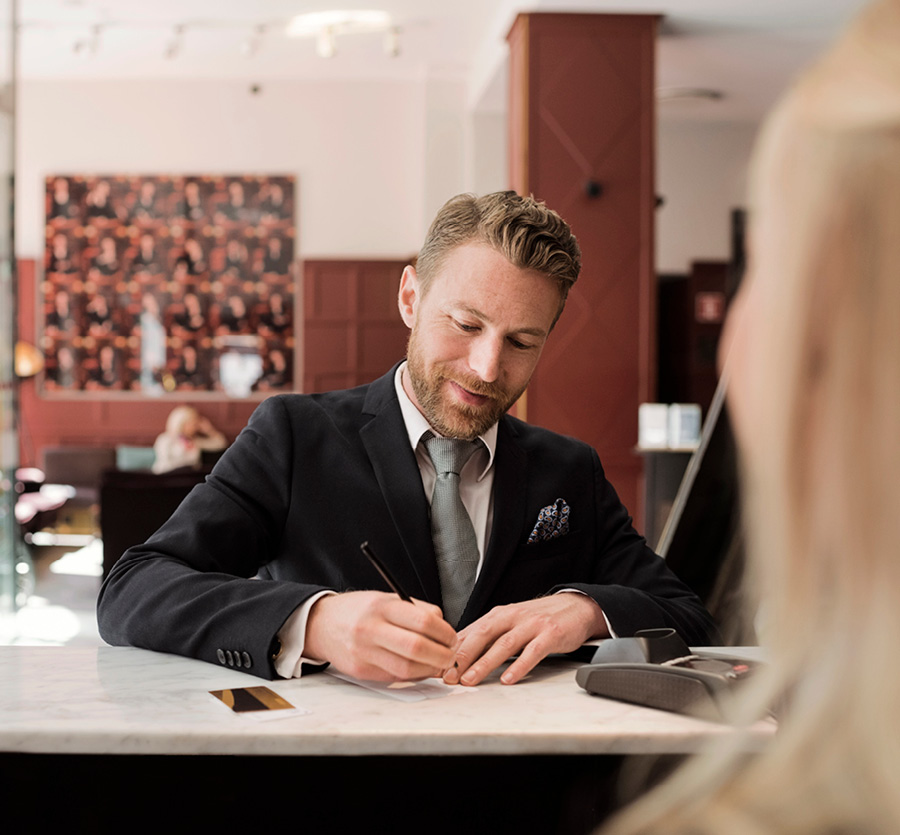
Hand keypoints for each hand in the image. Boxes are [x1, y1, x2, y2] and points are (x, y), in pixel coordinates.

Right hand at [305, 591, 457, 682]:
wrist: (322, 624)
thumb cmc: (360, 610)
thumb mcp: (386, 599)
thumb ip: (416, 610)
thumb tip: (444, 626)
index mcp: (382, 607)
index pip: (423, 622)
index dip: (444, 633)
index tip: (452, 637)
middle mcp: (371, 629)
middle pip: (417, 648)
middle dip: (441, 655)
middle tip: (450, 655)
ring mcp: (364, 652)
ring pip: (407, 668)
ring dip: (429, 670)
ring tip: (437, 664)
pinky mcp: (361, 671)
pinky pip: (394, 676)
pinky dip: (412, 675)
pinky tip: (419, 668)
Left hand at [442, 593, 608, 686]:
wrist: (575, 607)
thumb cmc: (538, 618)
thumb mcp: (510, 622)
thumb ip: (488, 636)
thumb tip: (459, 654)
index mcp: (499, 615)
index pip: (470, 631)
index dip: (451, 649)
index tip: (436, 666)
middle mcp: (512, 617)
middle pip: (482, 636)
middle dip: (462, 657)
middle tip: (448, 676)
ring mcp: (531, 625)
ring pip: (503, 645)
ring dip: (484, 664)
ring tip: (470, 680)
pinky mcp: (550, 634)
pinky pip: (532, 652)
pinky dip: (519, 666)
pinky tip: (508, 679)